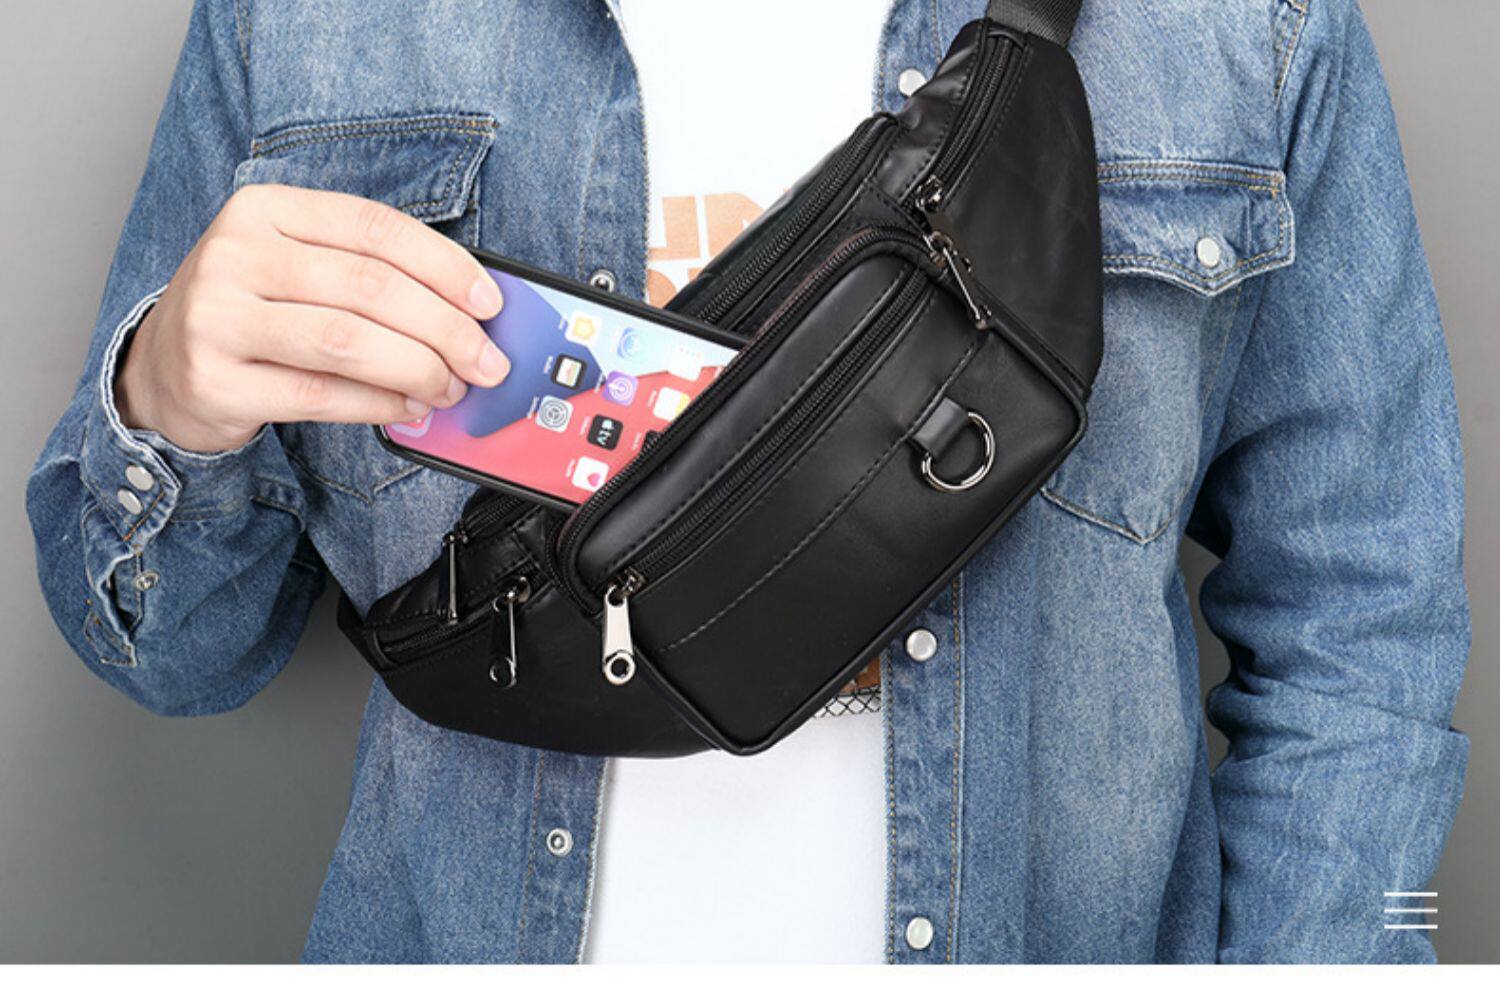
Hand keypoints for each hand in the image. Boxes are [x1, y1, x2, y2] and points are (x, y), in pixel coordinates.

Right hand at [114, 184, 508, 452]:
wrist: (163, 369)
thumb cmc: (254, 312)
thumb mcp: (297, 267)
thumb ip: (371, 273)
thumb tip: (470, 307)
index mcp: (263, 209)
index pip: (375, 227)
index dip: (445, 266)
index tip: (490, 302)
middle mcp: (234, 254)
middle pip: (370, 288)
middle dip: (446, 329)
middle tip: (486, 361)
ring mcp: (216, 318)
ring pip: (348, 342)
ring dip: (419, 369)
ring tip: (451, 387)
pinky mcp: (216, 380)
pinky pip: (322, 394)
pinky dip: (381, 404)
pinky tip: (411, 406)